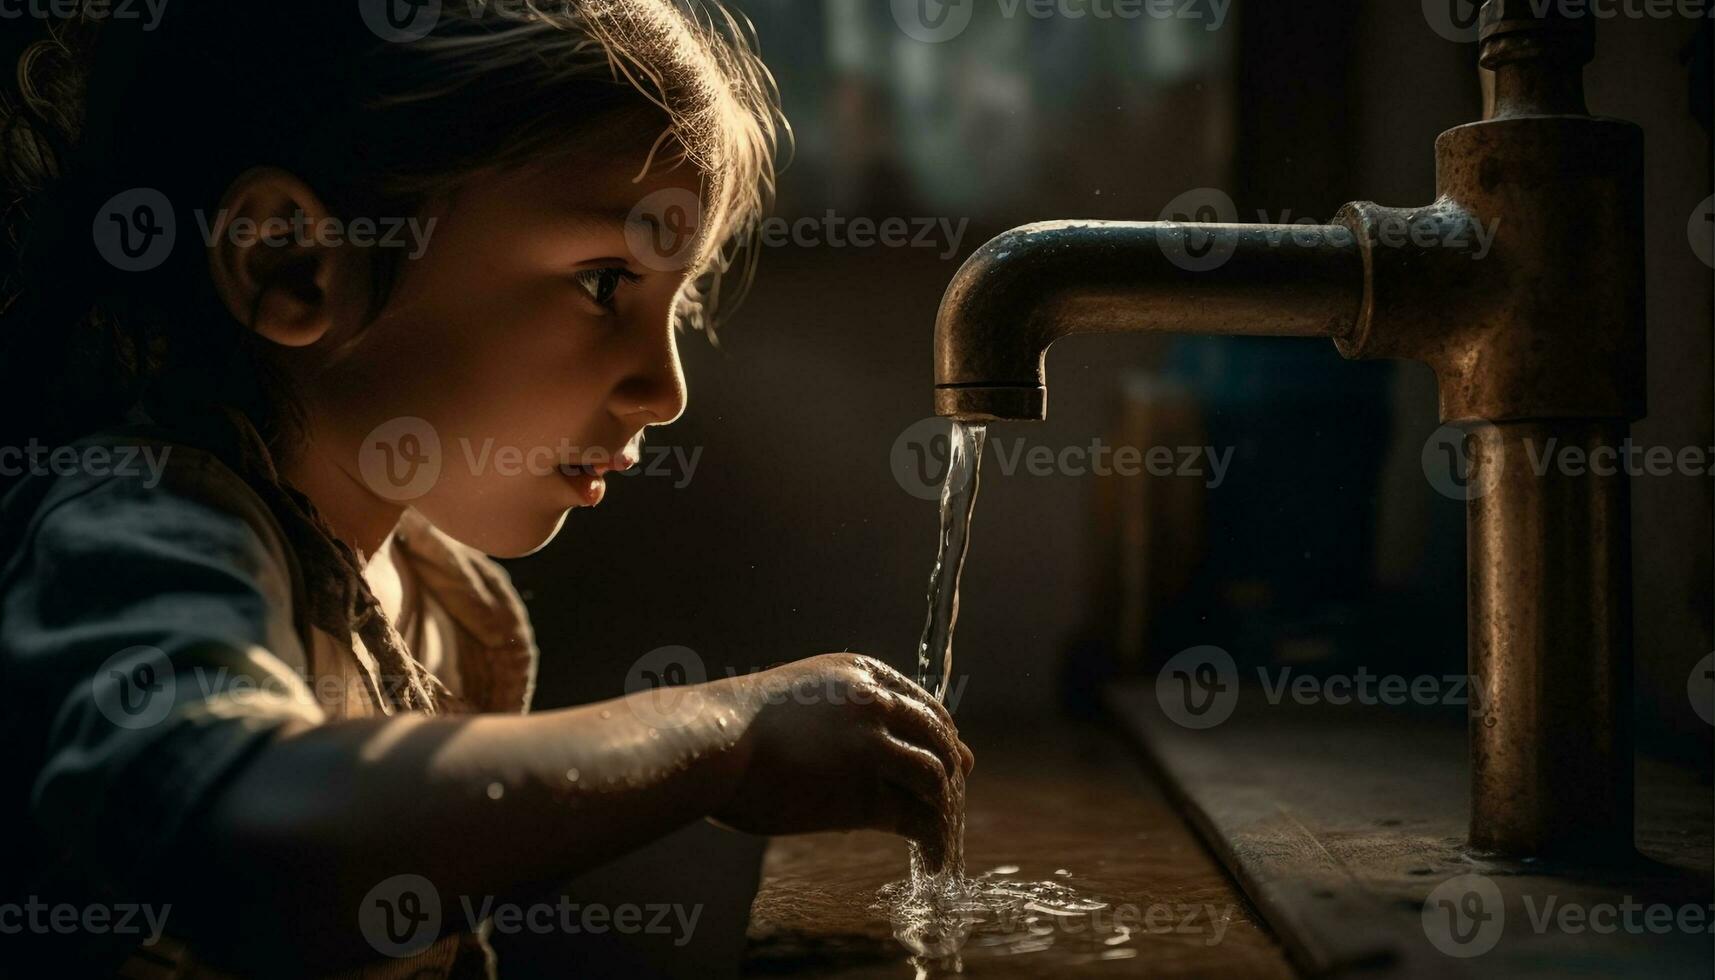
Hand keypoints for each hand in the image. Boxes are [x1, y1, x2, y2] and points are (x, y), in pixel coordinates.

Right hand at [709, 654, 974, 868]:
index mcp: (861, 674)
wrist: (713, 741)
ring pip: (936, 777)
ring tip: (939, 836)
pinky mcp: (867, 793)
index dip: (941, 736)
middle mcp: (878, 703)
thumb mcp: (799, 699)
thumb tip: (854, 753)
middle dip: (953, 770)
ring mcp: (876, 746)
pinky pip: (919, 818)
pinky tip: (933, 858)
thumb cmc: (735, 727)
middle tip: (952, 799)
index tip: (951, 758)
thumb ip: (836, 717)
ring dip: (944, 809)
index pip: (924, 705)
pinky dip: (934, 840)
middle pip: (939, 739)